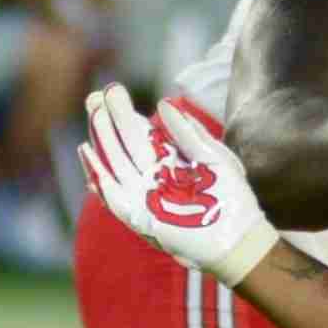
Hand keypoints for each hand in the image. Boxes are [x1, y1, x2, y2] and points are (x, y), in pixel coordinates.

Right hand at [79, 85, 278, 286]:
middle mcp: (151, 175)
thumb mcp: (214, 157)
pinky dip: (98, 174)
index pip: (139, 132)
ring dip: (102, 140)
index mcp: (168, 159)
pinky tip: (88, 151)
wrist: (238, 238)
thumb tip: (163, 104)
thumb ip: (188, 133)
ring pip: (115, 164)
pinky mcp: (138, 216)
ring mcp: (143, 195)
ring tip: (95, 114)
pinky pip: (112, 194)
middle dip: (107, 121)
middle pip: (122, 144)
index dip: (123, 112)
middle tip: (96, 96)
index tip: (111, 90)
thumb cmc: (231, 198)